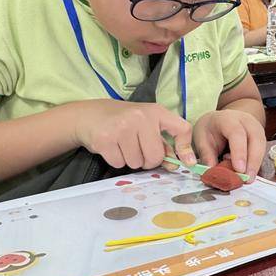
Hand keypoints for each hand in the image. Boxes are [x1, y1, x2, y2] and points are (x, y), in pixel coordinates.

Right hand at [73, 100, 195, 170]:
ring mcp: (122, 128)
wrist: (89, 115)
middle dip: (148, 161)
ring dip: (130, 160)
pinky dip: (117, 160)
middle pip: (155, 157)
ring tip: (123, 146)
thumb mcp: (146, 124)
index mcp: (155, 111)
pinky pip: (119, 164)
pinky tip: (112, 147)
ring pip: (136, 163)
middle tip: (138, 150)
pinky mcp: (105, 140)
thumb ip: (163, 143)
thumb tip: (180, 163)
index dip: (186, 149)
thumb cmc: (123, 121)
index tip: (186, 163)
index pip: (182, 129)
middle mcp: (140, 117)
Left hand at [191, 109, 266, 178]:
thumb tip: (212, 172)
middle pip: (255, 140)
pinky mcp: (261, 139)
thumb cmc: (211, 128)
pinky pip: (262, 153)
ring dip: (256, 165)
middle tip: (247, 179)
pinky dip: (256, 165)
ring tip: (248, 179)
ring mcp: (257, 129)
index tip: (239, 170)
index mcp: (229, 119)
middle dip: (253, 161)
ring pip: (262, 147)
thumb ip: (206, 154)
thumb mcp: (201, 138)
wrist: (222, 119)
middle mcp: (247, 122)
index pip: (237, 133)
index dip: (239, 152)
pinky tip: (249, 174)